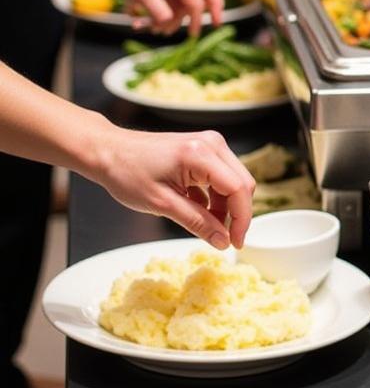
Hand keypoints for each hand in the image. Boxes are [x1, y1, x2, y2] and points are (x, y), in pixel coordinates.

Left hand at [92, 128, 255, 248]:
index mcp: (201, 155)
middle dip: (237, 214)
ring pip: (233, 181)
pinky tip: (199, 210)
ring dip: (225, 207)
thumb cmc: (127, 173)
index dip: (242, 219)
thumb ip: (197, 222)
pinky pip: (222, 176)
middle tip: (225, 239)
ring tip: (208, 225)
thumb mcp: (162, 204)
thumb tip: (223, 241)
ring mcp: (209, 144)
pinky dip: (216, 197)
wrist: (108, 151)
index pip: (238, 189)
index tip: (236, 243)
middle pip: (242, 183)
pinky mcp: (204, 149)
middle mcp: (212, 144)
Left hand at [94, 0, 222, 35]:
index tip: (193, 35)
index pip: (197, 2)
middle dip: (213, 8)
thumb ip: (159, 11)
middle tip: (217, 24)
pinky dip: (167, 9)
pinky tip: (147, 19)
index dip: (197, 21)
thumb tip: (168, 24)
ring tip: (155, 28)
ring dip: (177, 15)